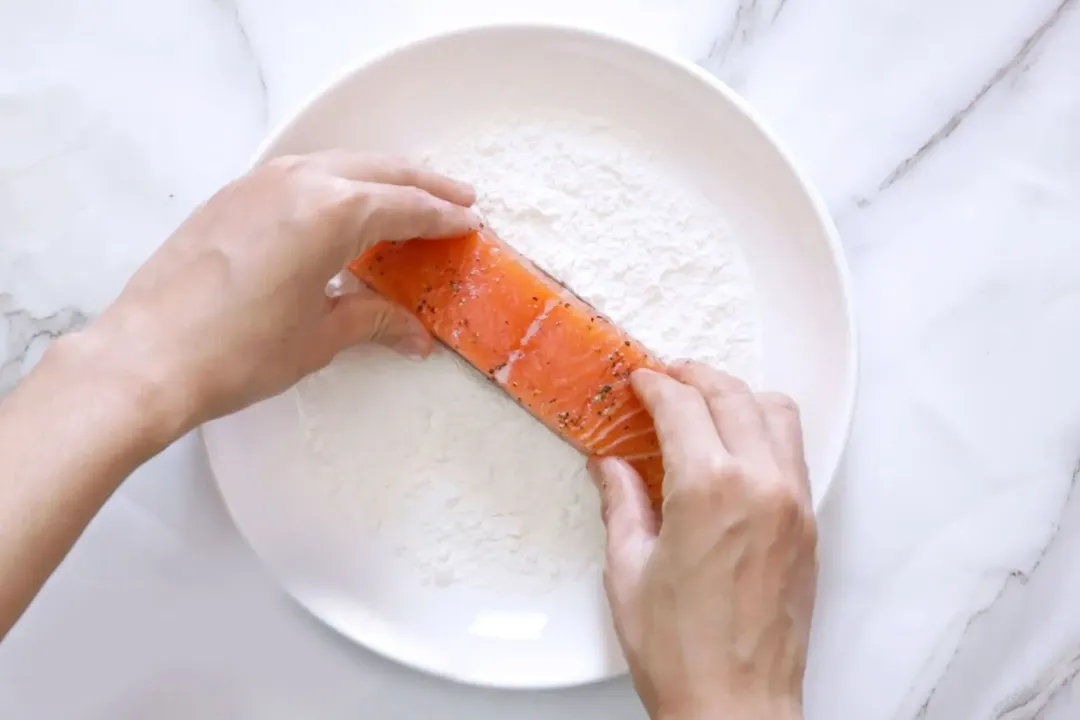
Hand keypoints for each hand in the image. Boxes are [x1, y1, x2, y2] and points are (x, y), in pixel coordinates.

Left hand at [84, 152, 479, 437]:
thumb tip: (415, 335)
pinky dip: (335, 183)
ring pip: (337, 164)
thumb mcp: (320, 337)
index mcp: (333, 212)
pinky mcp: (231, 196)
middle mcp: (299, 182)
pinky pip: (300, 174)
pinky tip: (341, 208)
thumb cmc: (238, 352)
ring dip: (378, 177)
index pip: (406, 206)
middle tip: (457, 199)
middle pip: (379, 171)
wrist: (146, 357)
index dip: (442, 218)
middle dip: (422, 185)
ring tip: (406, 196)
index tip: (469, 224)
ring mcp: (260, 182)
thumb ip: (374, 320)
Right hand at [589, 363, 816, 719]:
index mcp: (710, 489)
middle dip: (695, 376)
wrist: (736, 708)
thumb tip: (611, 466)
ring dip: (737, 396)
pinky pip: (792, 452)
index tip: (640, 380)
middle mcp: (761, 485)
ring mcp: (793, 504)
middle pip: (732, 394)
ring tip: (703, 405)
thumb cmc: (681, 653)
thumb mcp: (628, 570)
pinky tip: (733, 448)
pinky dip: (763, 431)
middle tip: (666, 379)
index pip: (683, 405)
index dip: (655, 384)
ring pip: (777, 412)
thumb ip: (622, 502)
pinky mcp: (808, 527)